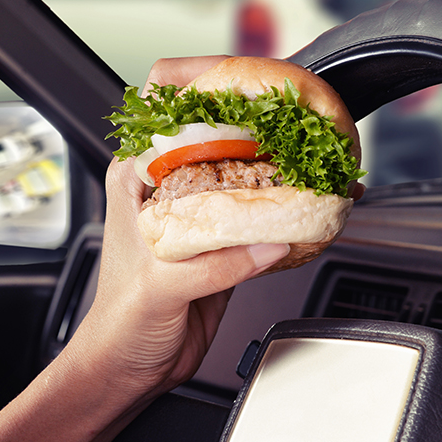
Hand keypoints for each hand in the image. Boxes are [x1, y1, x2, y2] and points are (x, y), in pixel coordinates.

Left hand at [67, 56, 289, 396]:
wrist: (133, 365)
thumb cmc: (122, 322)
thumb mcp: (161, 286)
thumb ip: (215, 263)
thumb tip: (268, 245)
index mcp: (138, 176)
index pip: (164, 100)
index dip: (204, 75)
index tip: (247, 78)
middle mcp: (170, 184)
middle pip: (218, 125)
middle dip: (261, 116)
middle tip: (299, 116)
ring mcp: (200, 209)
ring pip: (247, 163)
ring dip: (284, 158)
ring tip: (319, 155)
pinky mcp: (227, 239)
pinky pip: (264, 210)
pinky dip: (294, 204)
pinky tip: (320, 204)